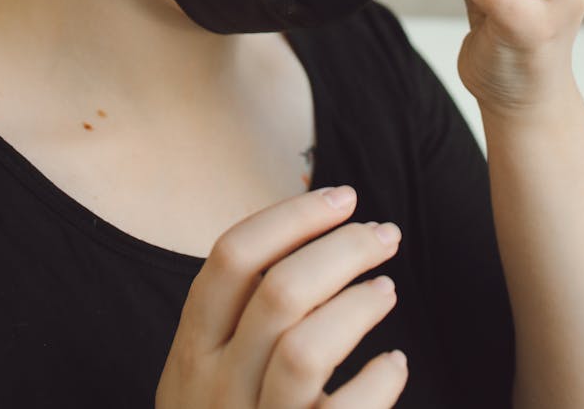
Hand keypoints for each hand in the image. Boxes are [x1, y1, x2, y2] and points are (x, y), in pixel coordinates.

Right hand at [155, 185, 406, 407]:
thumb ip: (240, 316)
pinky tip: (394, 364)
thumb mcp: (208, 375)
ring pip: (307, 346)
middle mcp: (212, 389)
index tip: (342, 196)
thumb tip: (308, 231)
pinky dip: (379, 381)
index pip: (231, 255)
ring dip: (358, 305)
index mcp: (189, 351)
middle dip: (342, 248)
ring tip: (386, 288)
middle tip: (385, 233)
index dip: (292, 216)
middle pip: (280, 290)